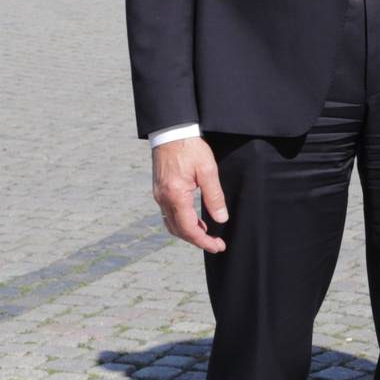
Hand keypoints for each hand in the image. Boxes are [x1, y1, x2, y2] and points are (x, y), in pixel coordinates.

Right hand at [151, 137, 227, 252]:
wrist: (171, 132)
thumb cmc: (190, 148)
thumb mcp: (208, 170)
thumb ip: (214, 196)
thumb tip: (221, 219)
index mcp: (175, 195)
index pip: (189, 228)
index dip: (203, 241)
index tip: (218, 247)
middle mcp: (163, 199)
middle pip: (178, 230)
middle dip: (197, 240)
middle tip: (216, 244)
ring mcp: (159, 196)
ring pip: (172, 224)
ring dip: (188, 232)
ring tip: (207, 234)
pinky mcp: (159, 191)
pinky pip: (169, 214)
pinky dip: (182, 222)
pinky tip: (195, 220)